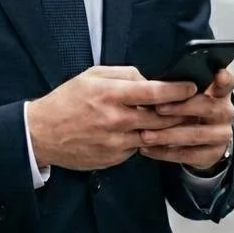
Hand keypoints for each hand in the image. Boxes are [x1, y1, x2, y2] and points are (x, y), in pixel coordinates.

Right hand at [27, 66, 197, 170]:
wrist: (42, 134)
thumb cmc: (66, 102)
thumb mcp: (91, 76)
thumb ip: (123, 75)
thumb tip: (149, 79)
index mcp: (111, 95)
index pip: (155, 92)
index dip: (178, 90)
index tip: (191, 86)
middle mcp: (116, 120)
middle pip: (162, 118)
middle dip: (179, 111)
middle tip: (191, 105)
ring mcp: (116, 142)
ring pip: (153, 136)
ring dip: (165, 129)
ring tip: (172, 120)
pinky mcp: (114, 158)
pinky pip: (137, 148)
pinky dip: (143, 140)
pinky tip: (141, 133)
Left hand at [138, 68, 233, 169]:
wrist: (203, 142)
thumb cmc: (188, 110)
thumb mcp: (187, 96)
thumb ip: (177, 88)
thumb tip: (148, 84)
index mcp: (220, 92)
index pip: (228, 82)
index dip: (224, 79)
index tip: (217, 75)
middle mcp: (225, 112)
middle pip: (208, 107)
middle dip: (181, 108)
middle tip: (158, 108)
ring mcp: (221, 135)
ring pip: (195, 135)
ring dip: (168, 135)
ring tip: (145, 135)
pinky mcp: (212, 154)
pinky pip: (187, 154)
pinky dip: (164, 152)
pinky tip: (146, 149)